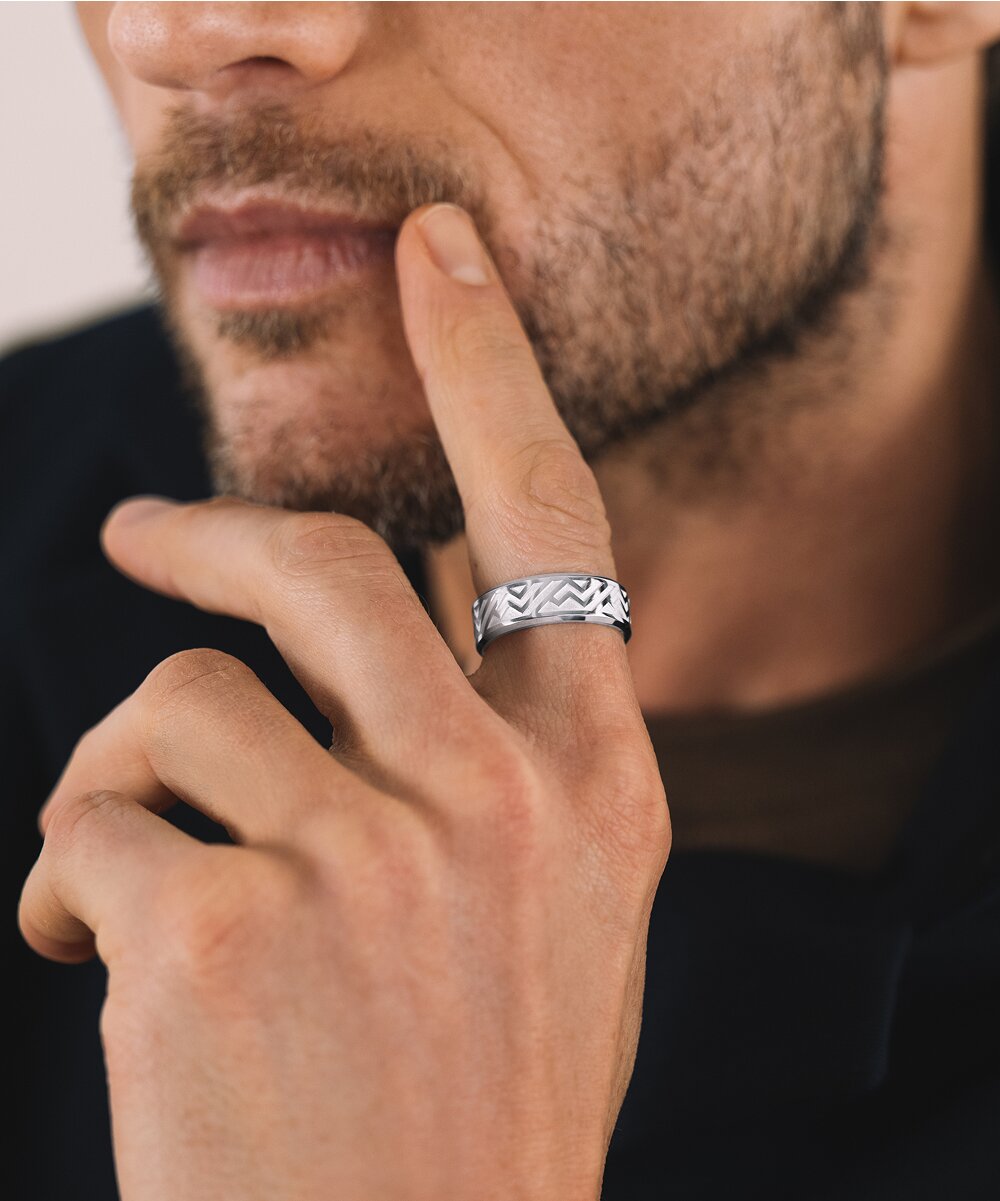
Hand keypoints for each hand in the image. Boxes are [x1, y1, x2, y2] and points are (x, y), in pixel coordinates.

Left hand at [19, 202, 669, 1200]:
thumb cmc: (470, 1109)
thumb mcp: (553, 916)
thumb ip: (505, 761)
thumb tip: (414, 599)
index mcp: (591, 790)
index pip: (547, 523)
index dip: (490, 369)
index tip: (441, 258)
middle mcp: (492, 801)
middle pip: (323, 563)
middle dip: (215, 534)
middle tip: (141, 533)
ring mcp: (361, 861)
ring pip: (181, 704)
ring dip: (135, 776)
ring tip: (134, 881)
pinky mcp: (216, 930)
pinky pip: (92, 818)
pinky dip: (71, 877)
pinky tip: (99, 962)